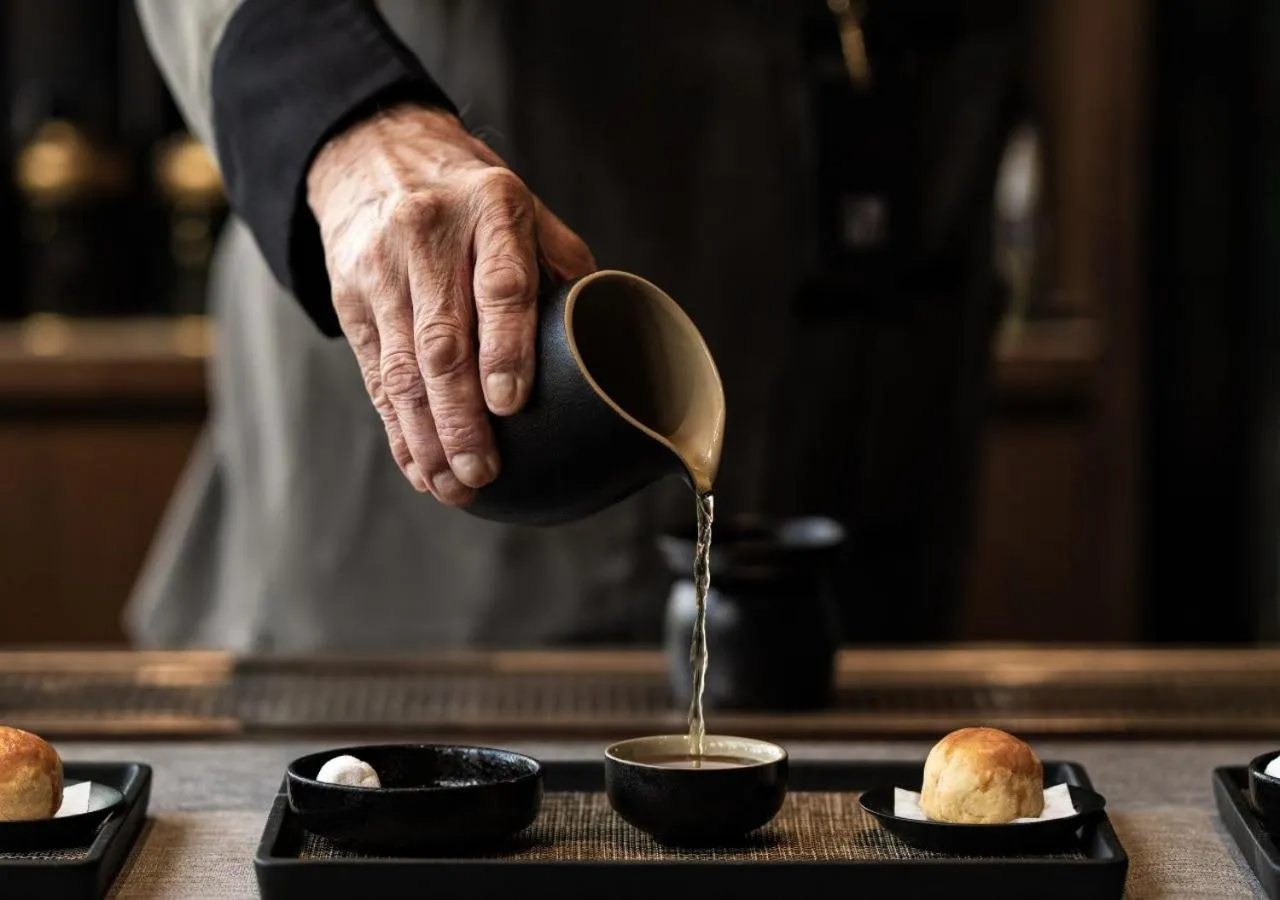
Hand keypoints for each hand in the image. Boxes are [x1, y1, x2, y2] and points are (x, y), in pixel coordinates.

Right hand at [306, 103, 595, 504]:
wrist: (373, 153)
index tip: (511, 403)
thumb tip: (604, 337)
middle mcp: (430, 238)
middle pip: (443, 342)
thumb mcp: (525, 207)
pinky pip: (376, 375)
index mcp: (492, 211)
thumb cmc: (470, 194)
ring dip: (428, 436)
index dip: (506, 349)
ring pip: (402, 368)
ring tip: (453, 486)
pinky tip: (419, 465)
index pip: (499, 286)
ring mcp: (383, 270)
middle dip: (462, 418)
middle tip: (483, 471)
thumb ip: (562, 267)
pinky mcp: (351, 300)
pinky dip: (398, 427)